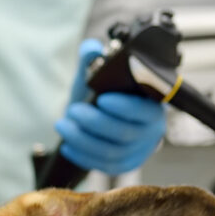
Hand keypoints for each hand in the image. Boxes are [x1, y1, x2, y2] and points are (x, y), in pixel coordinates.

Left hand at [53, 39, 166, 174]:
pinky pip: (104, 166)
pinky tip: (67, 144)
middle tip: (73, 111)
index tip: (102, 99)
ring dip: (82, 139)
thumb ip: (92, 59)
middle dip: (94, 123)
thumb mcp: (95, 74)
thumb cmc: (100, 93)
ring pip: (112, 152)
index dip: (125, 107)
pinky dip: (82, 155)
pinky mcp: (125, 164)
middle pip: (125, 133)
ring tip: (62, 125)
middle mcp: (151, 130)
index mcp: (152, 104)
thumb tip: (91, 49)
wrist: (97, 116)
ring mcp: (139, 150)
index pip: (145, 110)